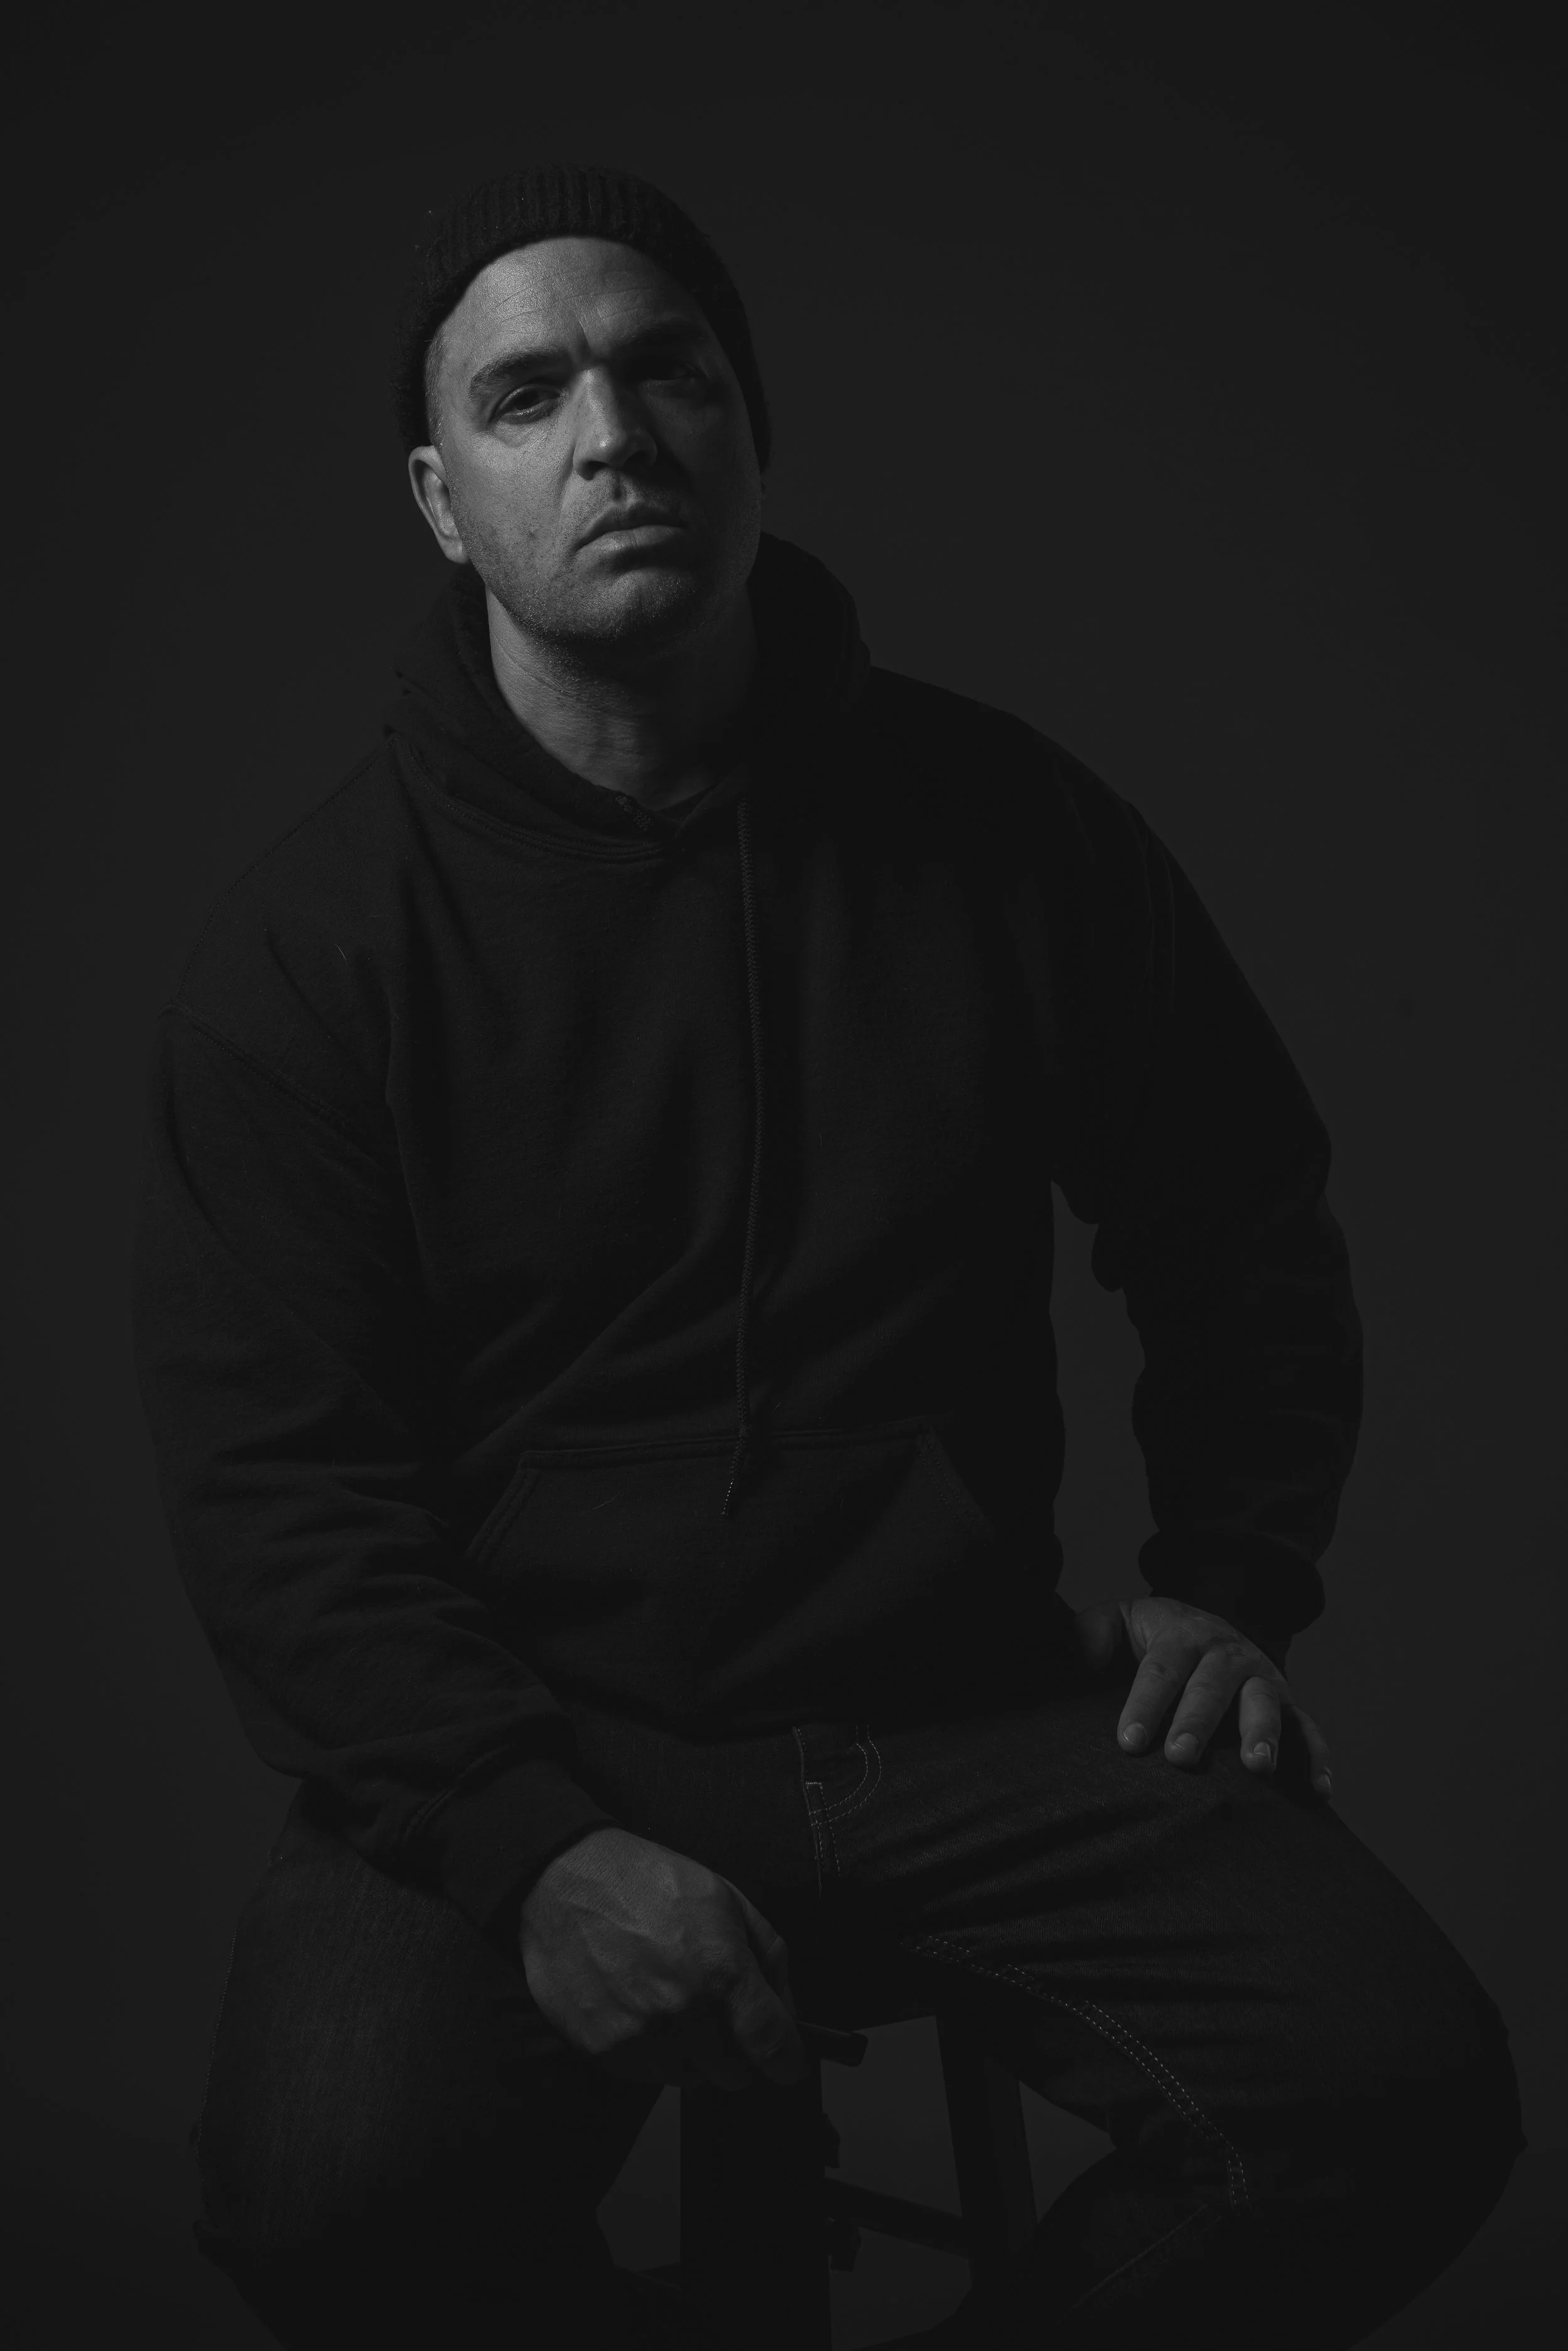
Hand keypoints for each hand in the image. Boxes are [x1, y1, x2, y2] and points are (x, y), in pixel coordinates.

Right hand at [518, 1824, 805, 2092]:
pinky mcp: (603, 2051)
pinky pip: (647, 2074)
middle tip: (718, 2014)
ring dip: (692, 2052)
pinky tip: (639, 2007)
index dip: (788, 2060)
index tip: (788, 2063)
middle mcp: (683, 2012)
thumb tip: (787, 2010)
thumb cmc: (645, 1882)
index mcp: (721, 1971)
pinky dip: (652, 2051)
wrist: (564, 1883)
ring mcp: (641, 2036)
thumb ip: (768, 1956)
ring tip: (670, 2001)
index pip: (771, 2043)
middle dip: (736, 2051)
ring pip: (690, 2077)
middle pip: (734, 2075)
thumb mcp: (725, 1898)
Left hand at [1074, 1595, 1331, 1794]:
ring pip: (1265, 1702)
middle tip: (1180, 1757)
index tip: (1129, 1742)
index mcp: (1182, 1633)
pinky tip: (1318, 1790)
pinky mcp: (1287, 1703)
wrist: (1200, 1626)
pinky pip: (1308, 1728)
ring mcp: (1262, 1677)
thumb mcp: (1117, 1622)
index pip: (1161, 1668)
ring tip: (1257, 1767)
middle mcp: (1227, 1652)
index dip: (1145, 1703)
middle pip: (1213, 1686)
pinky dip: (1316, 1757)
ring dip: (1263, 1732)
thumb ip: (1090, 1635)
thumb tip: (1078, 1656)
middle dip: (1198, 1721)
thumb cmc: (1149, 1636)